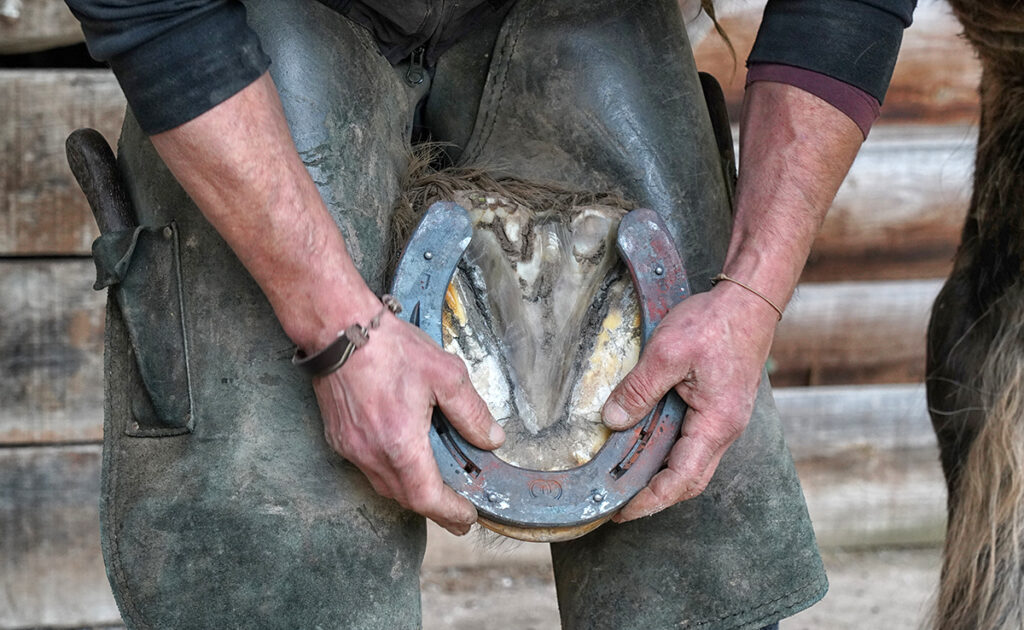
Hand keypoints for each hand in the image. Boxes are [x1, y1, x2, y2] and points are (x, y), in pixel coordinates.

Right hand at [313, 311, 504, 535]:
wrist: (338, 329)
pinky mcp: (339, 438)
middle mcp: (371, 454)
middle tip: (458, 513)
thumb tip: (491, 438)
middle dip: (435, 509)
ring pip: (385, 486)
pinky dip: (391, 473)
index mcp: (400, 444)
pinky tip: (404, 459)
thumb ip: (471, 412)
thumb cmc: (389, 348)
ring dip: (411, 492)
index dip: (450, 513)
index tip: (467, 517)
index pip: (427, 498)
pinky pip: (368, 469)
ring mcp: (351, 448)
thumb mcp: (445, 374)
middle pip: (406, 498)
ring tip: (435, 489)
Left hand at [601, 282, 778, 521]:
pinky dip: (668, 452)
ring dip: (661, 475)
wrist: (748, 300)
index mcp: (716, 423)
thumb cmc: (715, 323)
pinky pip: (693, 441)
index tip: (622, 511)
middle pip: (690, 479)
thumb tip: (613, 421)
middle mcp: (725, 429)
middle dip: (655, 496)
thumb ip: (639, 389)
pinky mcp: (718, 407)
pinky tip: (644, 445)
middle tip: (618, 502)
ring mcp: (723, 419)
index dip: (651, 500)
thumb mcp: (668, 352)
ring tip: (626, 480)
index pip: (682, 479)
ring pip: (692, 462)